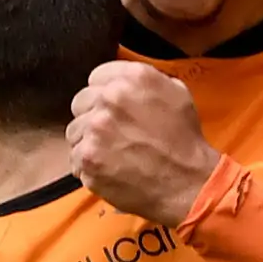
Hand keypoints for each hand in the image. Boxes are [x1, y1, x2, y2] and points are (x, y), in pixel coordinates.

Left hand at [67, 61, 221, 226]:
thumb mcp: (176, 94)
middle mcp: (110, 99)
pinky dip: (88, 166)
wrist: (188, 184)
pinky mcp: (88, 159)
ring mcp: (95, 130)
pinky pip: (75, 158)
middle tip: (112, 133)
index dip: (104, 94)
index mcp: (133, 78)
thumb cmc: (185, 141)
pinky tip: (108, 169)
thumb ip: (146, 80)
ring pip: (74, 131)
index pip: (96, 77)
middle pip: (81, 102)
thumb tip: (122, 81)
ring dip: (88, 141)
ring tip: (111, 154)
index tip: (112, 108)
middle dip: (93, 116)